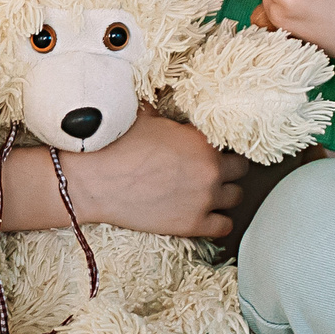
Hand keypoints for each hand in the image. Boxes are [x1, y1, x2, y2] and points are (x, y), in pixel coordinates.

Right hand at [65, 116, 244, 238]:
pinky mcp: (192, 224)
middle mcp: (210, 169)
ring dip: (223, 194)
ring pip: (235, 197)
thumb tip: (171, 107)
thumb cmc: (117, 145)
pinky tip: (206, 214)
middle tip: (209, 170)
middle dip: (226, 169)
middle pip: (240, 170)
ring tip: (206, 191)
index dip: (218, 146)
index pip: (230, 143)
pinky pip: (224, 226)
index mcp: (202, 140)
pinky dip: (218, 220)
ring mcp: (204, 199)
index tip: (209, 151)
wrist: (94, 182)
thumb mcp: (147, 117)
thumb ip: (170, 118)